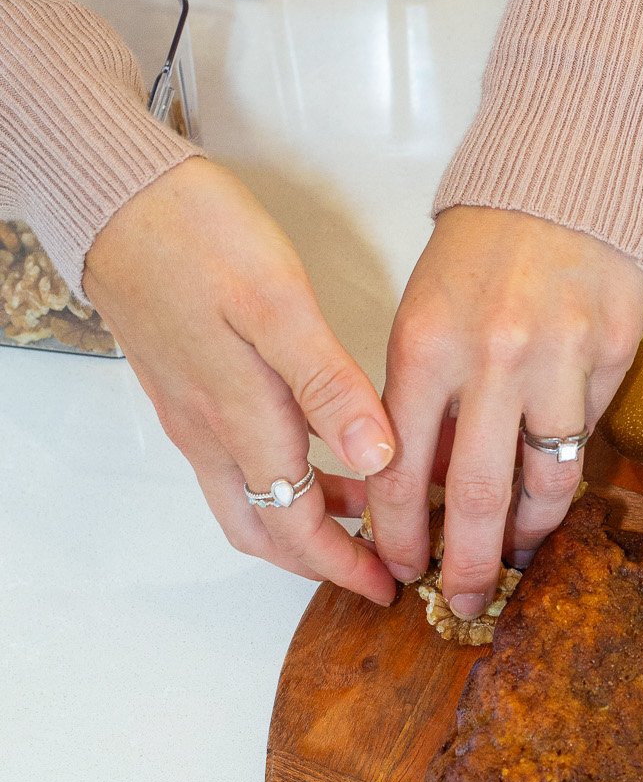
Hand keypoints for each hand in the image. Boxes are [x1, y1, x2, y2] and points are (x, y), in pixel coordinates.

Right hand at [84, 157, 397, 603]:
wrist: (118, 198)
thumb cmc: (199, 237)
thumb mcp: (280, 305)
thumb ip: (329, 387)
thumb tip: (378, 459)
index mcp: (240, 419)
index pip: (295, 525)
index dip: (343, 564)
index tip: (385, 583)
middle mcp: (208, 430)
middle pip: (263, 530)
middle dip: (319, 558)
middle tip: (374, 564)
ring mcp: (189, 411)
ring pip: (245, 497)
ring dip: (299, 515)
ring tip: (363, 504)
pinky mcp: (181, 386)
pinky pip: (231, 460)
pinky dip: (277, 476)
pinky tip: (315, 443)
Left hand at [367, 208, 642, 612]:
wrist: (564, 173)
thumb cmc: (485, 246)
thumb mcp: (424, 312)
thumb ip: (420, 397)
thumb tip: (425, 489)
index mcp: (425, 345)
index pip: (403, 469)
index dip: (401, 534)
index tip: (401, 568)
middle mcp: (492, 357)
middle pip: (477, 494)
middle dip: (469, 563)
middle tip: (467, 602)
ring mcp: (559, 357)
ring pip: (547, 479)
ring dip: (530, 530)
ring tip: (520, 553)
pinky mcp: (613, 353)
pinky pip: (586, 433)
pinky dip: (566, 462)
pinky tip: (554, 475)